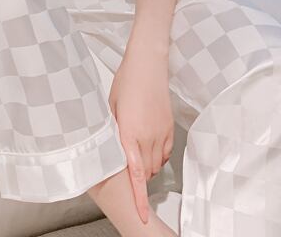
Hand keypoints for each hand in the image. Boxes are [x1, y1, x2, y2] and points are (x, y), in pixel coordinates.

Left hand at [108, 46, 173, 224]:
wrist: (147, 66)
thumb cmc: (125, 82)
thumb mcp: (111, 107)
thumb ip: (113, 131)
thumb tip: (111, 147)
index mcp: (129, 133)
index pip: (136, 175)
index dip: (139, 198)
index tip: (141, 216)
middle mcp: (147, 137)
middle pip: (145, 172)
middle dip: (136, 178)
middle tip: (124, 170)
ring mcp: (161, 133)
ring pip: (156, 164)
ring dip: (146, 166)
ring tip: (134, 154)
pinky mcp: (169, 128)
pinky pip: (165, 153)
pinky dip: (157, 157)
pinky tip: (148, 148)